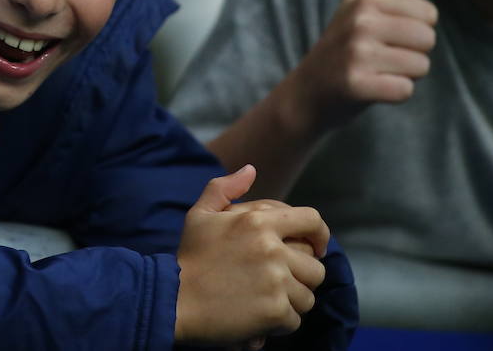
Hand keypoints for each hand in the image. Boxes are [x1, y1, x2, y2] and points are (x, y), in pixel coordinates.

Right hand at [175, 166, 328, 344]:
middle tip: (279, 282)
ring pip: (307, 295)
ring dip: (291, 301)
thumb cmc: (189, 259)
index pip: (311, 221)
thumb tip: (250, 169)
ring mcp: (276, 281)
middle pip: (315, 265)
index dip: (319, 235)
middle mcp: (272, 249)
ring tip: (266, 300)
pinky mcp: (275, 311)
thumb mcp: (200, 215)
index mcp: (258, 221)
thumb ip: (225, 188)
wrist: (173, 300)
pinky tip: (259, 319)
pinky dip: (280, 323)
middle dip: (301, 275)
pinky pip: (295, 319)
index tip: (315, 248)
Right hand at [288, 0, 437, 129]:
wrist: (307, 93)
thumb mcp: (350, 3)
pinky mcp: (356, 86)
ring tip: (376, 73)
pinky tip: (372, 90)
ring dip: (404, 76)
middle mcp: (360, 23)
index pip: (428, 15)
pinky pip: (405, 90)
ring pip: (420, 66)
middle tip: (381, 59)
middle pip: (428, 40)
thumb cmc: (338, 45)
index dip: (413, 31)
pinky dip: (394, 95)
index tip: (384, 37)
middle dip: (412, 55)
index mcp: (366, 1)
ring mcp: (356, 55)